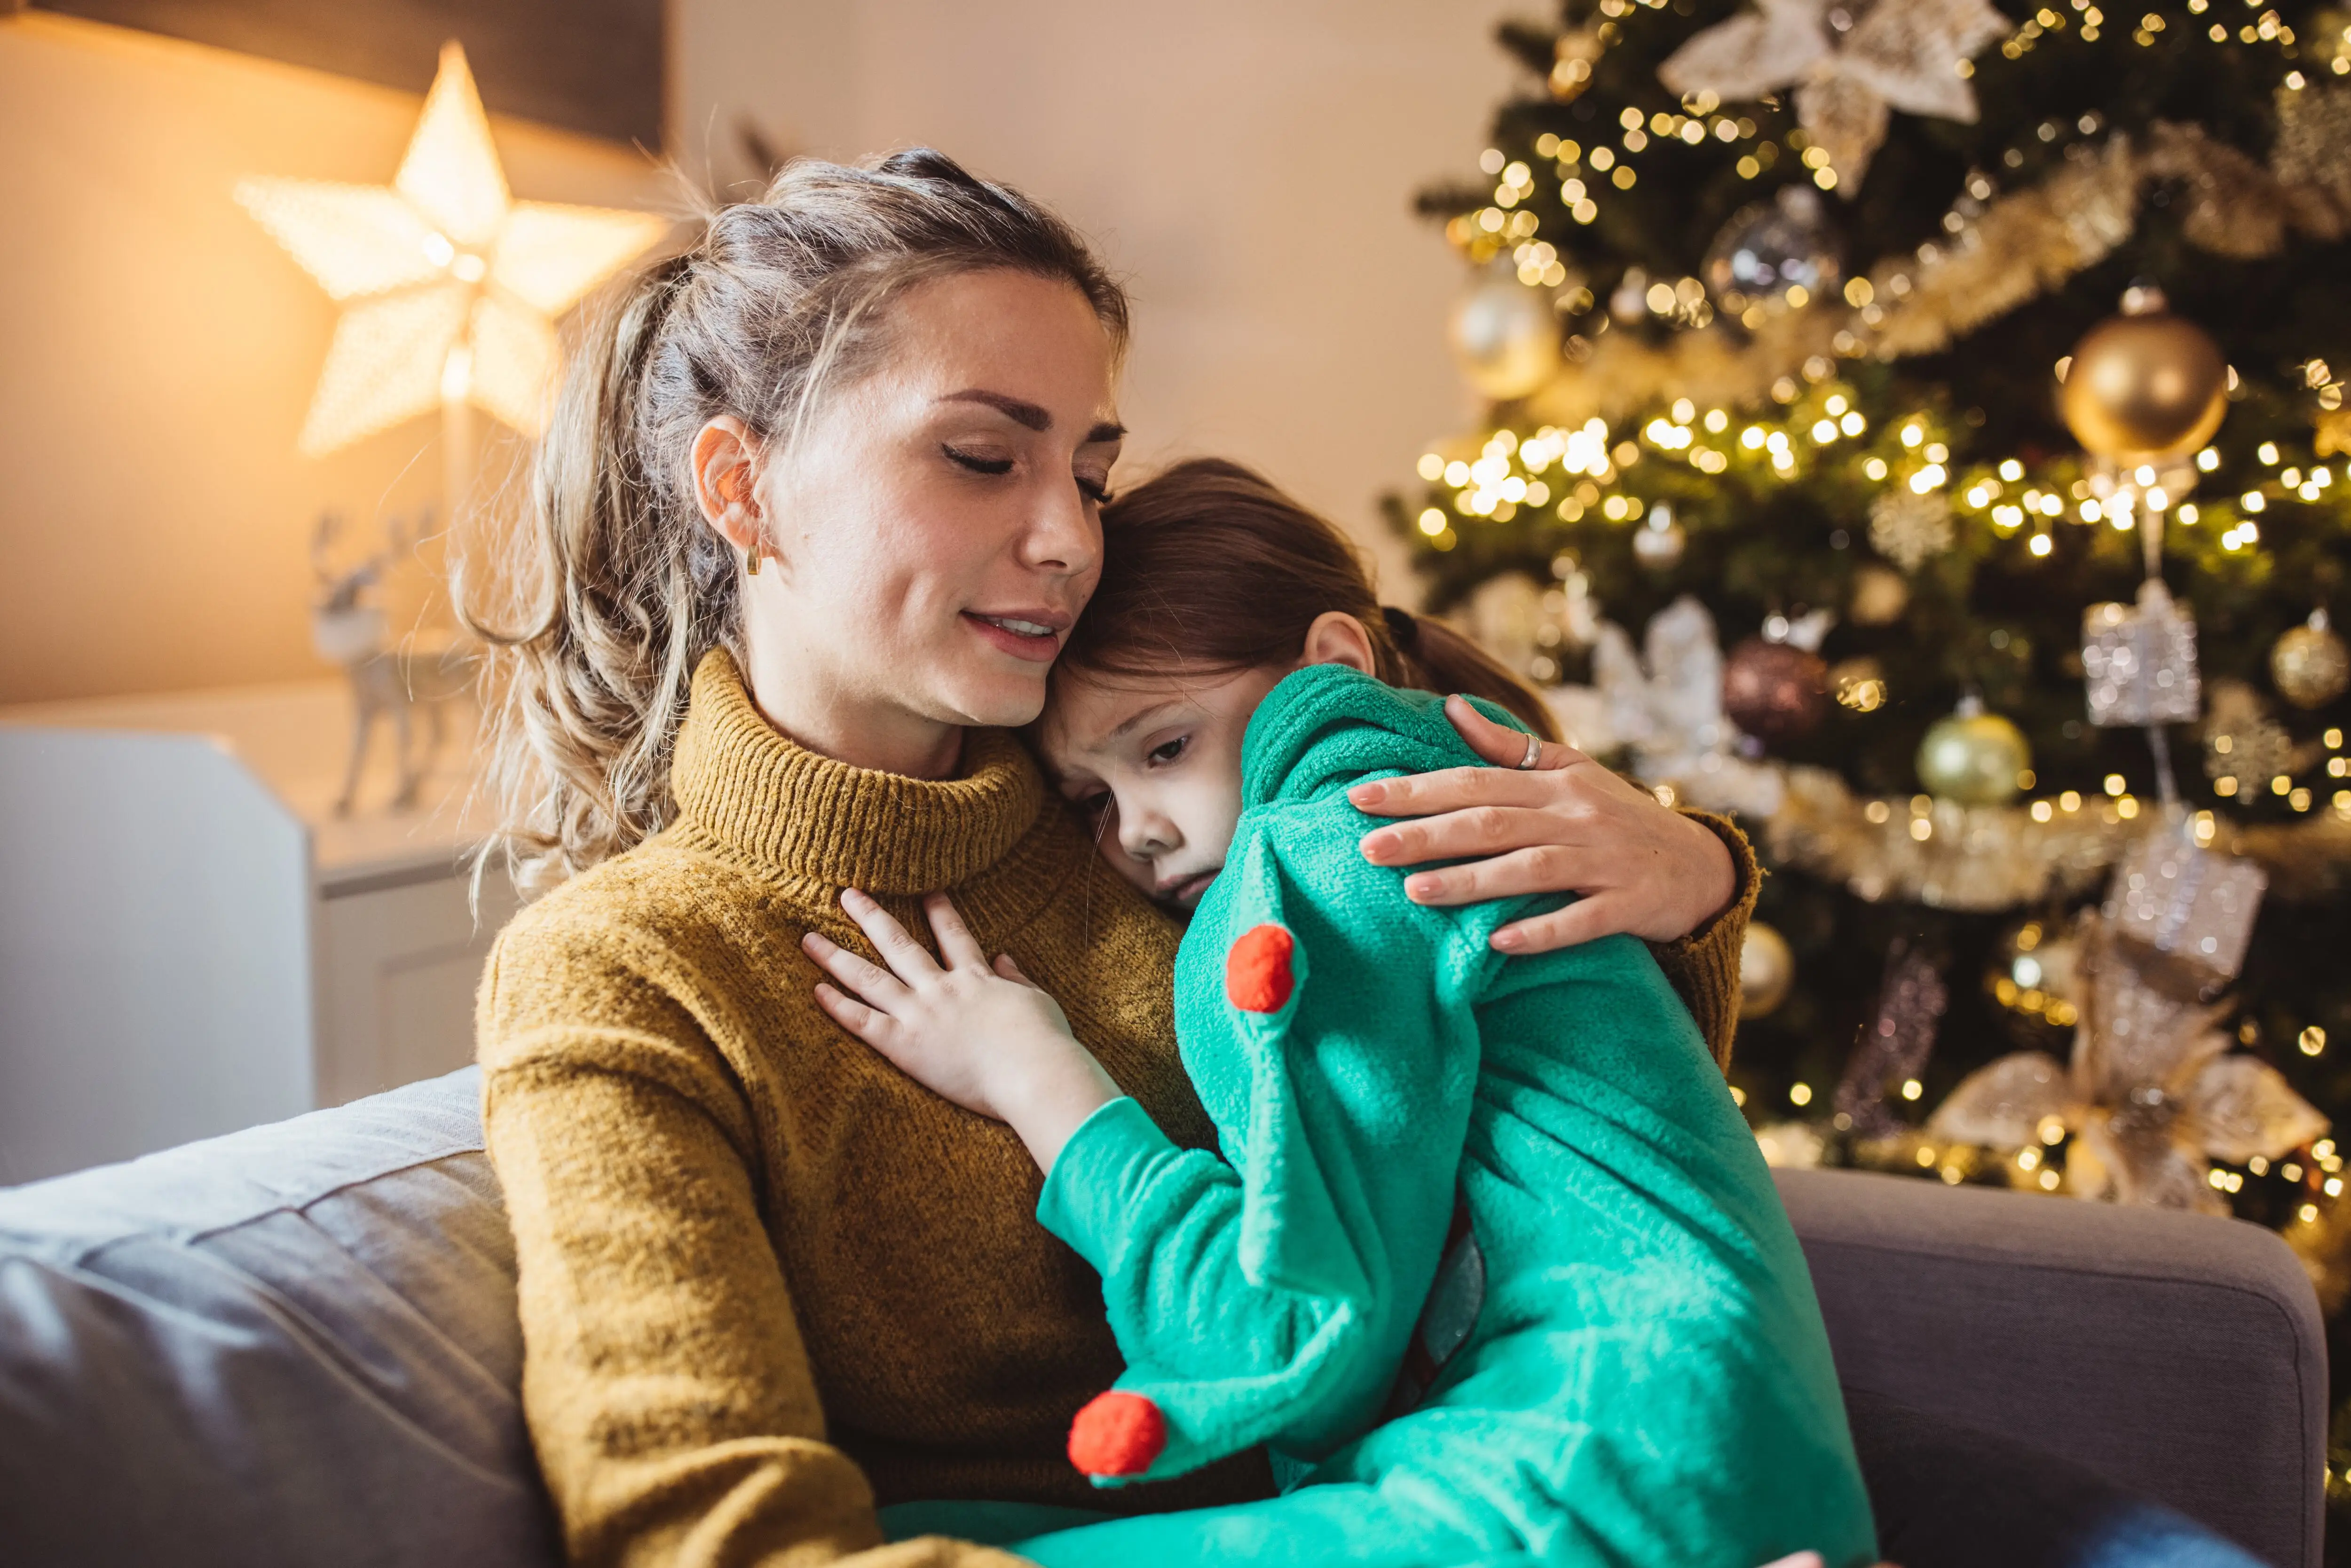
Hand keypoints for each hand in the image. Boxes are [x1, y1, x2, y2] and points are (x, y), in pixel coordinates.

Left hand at [804, 890, 1118, 1169]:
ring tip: (809, 938)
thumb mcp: (1039, 1001)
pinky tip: (817, 990)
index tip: (924, 890)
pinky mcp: (906, 1046)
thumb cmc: (1045, 1044)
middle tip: (847, 894)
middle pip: (899, 945)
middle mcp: (942, 989)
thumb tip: (1004, 957)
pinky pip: (863, 1022)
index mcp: (977, 978)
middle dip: (871, 917)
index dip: (938, 911)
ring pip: (870, 977)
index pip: (953, 935)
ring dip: (837, 956)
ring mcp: (921, 1014)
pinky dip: (839, 1005)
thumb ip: (1018, 978)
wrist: (1034, 1073)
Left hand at [1348, 694, 1736, 954]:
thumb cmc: (1619, 817)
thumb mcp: (1571, 774)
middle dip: (1426, 833)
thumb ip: (1508, 750)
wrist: (1700, 866)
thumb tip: (1448, 709)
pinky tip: (1500, 940)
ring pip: (1530, 868)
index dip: (1417, 789)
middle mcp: (1576, 817)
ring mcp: (1605, 861)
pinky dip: (1543, 928)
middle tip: (1367, 847)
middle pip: (1492, 821)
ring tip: (1414, 891)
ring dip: (1472, 880)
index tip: (1359, 797)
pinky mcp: (1630, 905)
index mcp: (1555, 784)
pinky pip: (1584, 919)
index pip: (1474, 780)